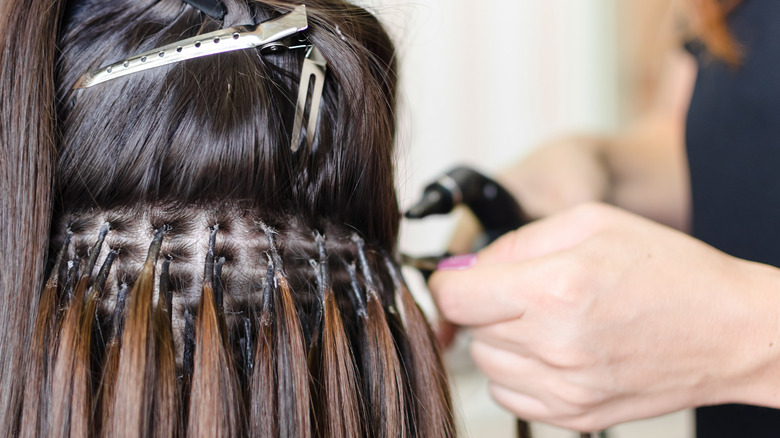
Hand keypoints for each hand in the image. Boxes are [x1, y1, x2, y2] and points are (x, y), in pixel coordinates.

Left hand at [429, 203, 779, 430]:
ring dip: (500, 339)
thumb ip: (518, 241)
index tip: (460, 275)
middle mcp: (555, 345)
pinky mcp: (576, 417)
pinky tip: (551, 349)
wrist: (730, 331)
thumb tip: (467, 265)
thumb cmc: (669, 270)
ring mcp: (566, 389)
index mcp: (556, 289)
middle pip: (469, 329)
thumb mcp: (592, 223)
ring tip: (543, 318)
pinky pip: (510, 395)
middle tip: (521, 289)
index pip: (455, 297)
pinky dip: (517, 372)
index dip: (449, 280)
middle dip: (482, 304)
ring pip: (486, 364)